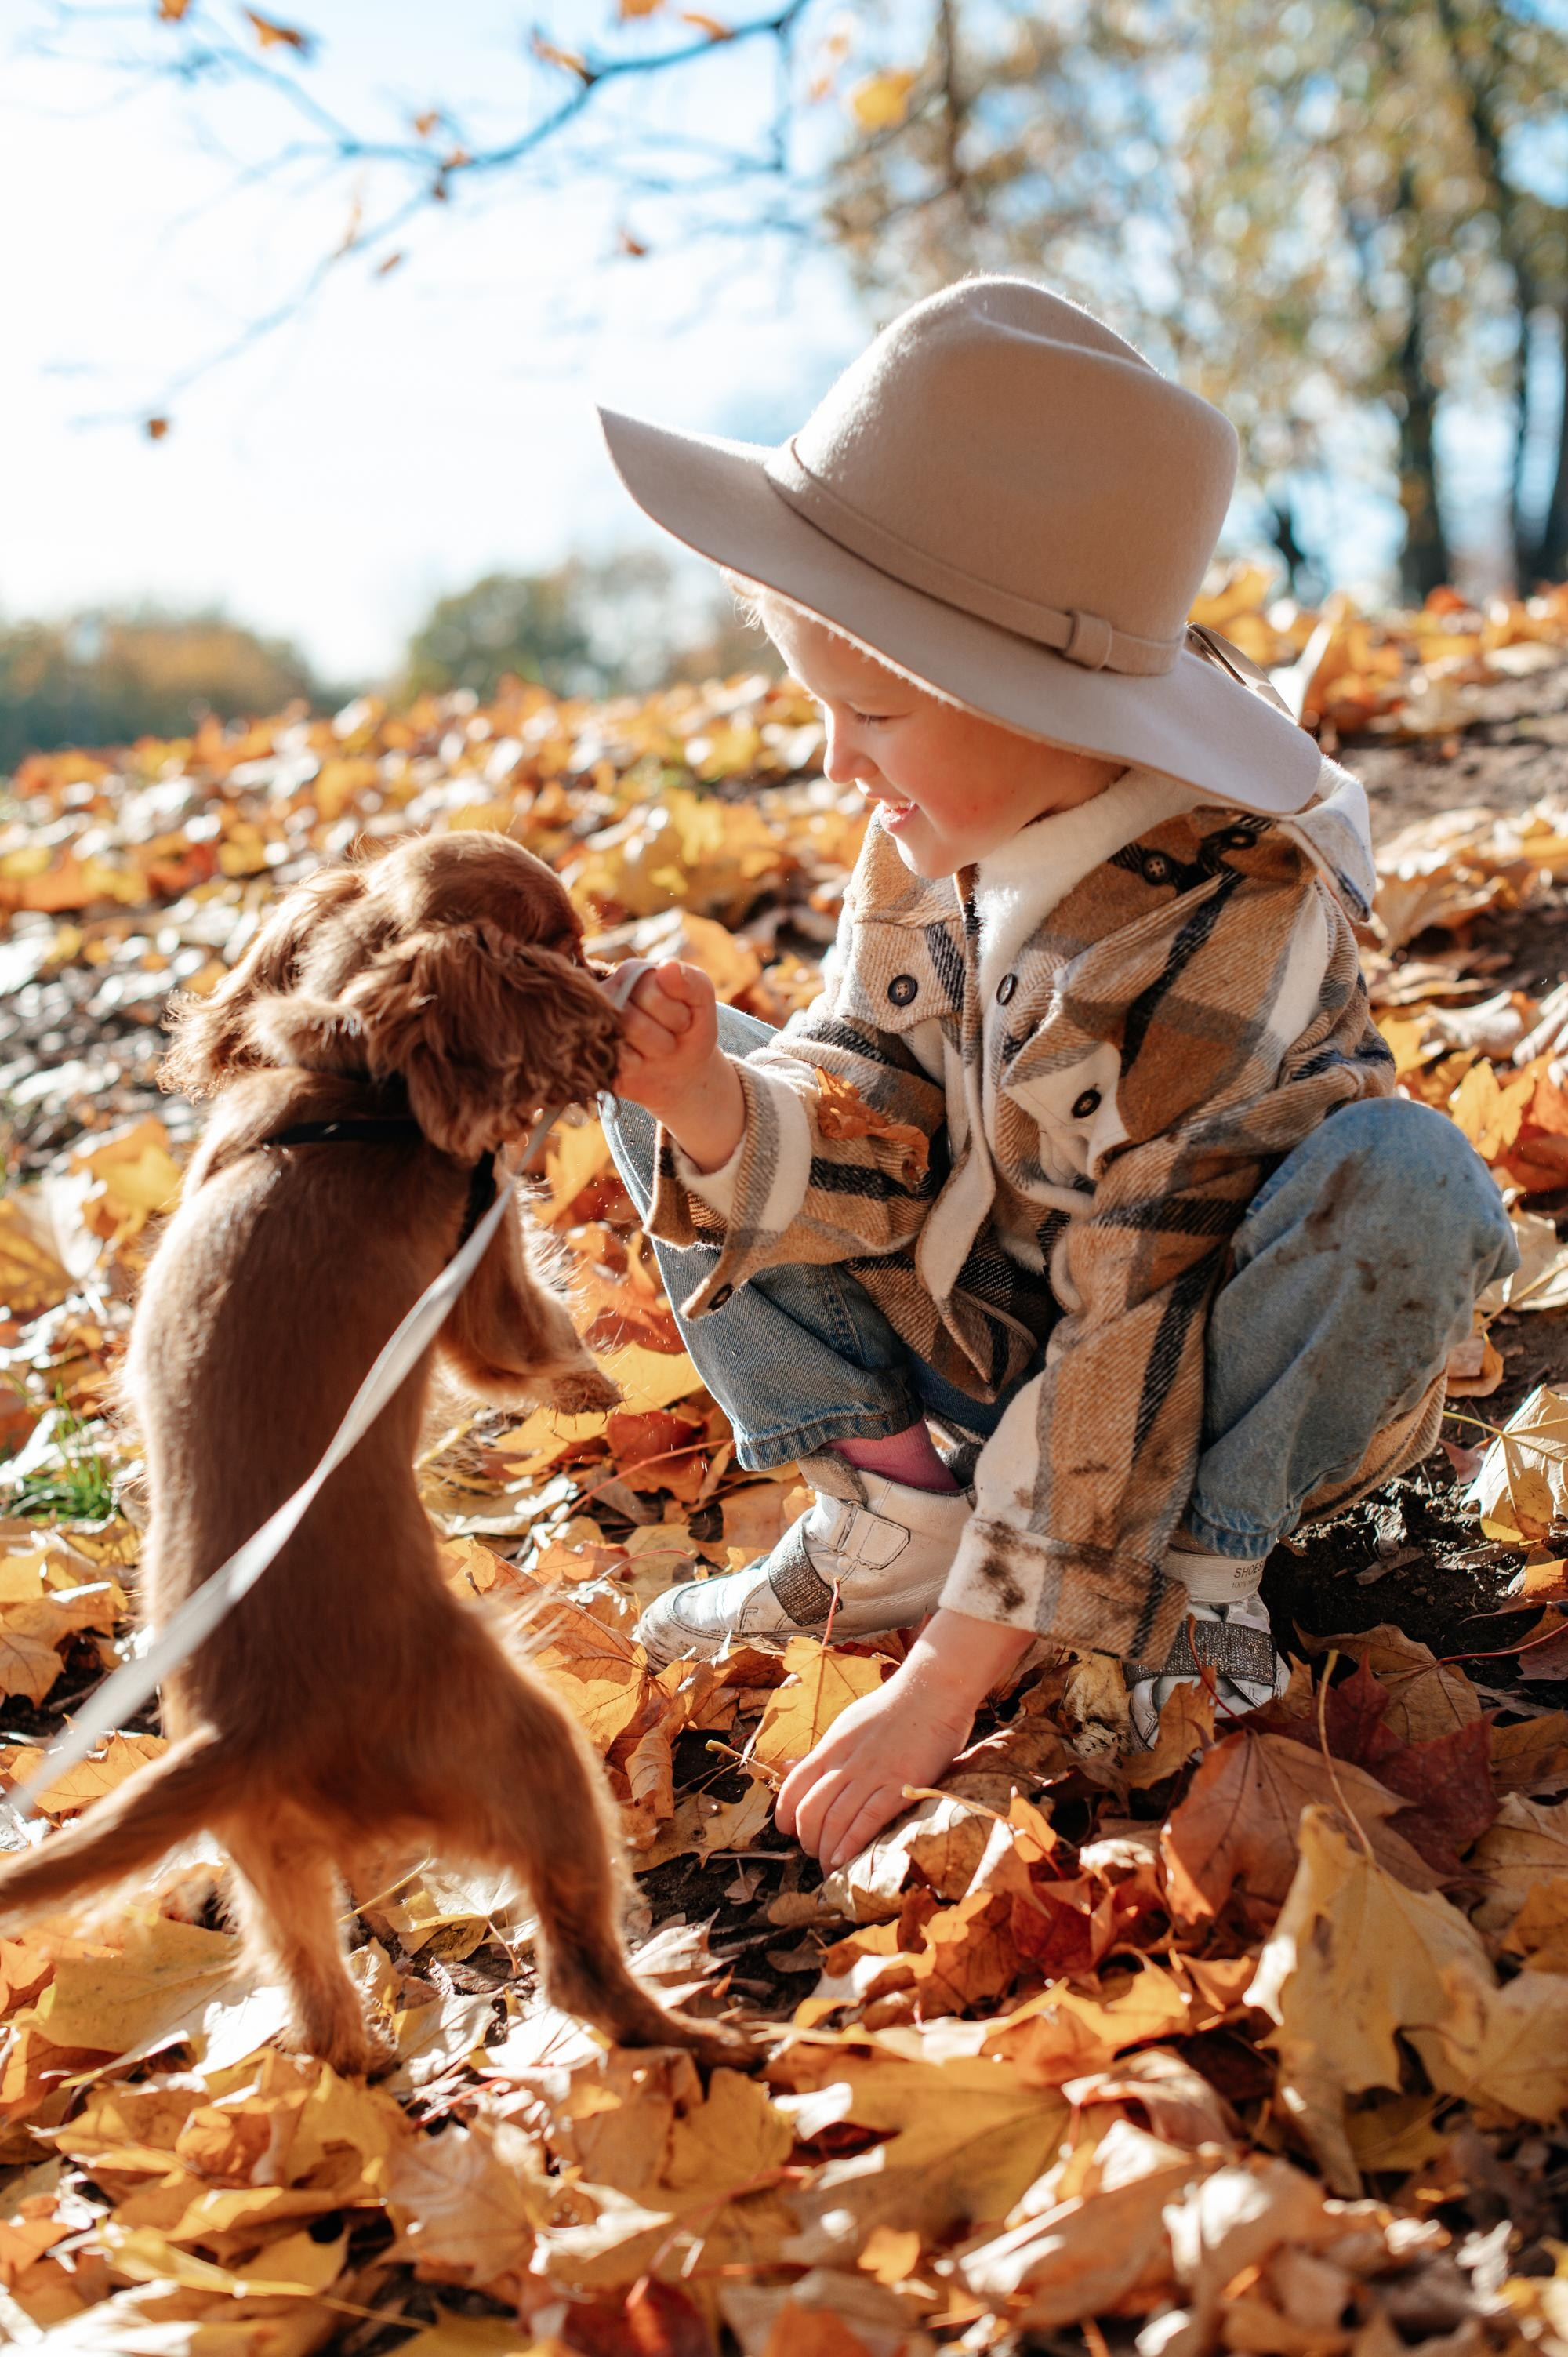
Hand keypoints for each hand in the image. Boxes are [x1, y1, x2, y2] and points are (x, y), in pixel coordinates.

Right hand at [615, 960, 743, 1171]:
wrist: (682, 1075)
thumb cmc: (691, 1029)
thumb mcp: (703, 1002)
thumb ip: (692, 982)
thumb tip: (668, 968)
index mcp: (630, 974)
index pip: (651, 983)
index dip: (678, 1007)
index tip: (685, 1018)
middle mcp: (605, 999)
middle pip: (635, 1011)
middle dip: (669, 1029)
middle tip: (673, 1039)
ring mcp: (596, 1032)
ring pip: (626, 1035)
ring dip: (656, 1049)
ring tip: (662, 1052)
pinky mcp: (595, 1062)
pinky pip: (617, 1062)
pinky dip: (639, 1068)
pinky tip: (645, 1067)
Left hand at [775, 1611, 1035, 1869]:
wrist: (934, 1690)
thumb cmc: (893, 1707)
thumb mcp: (848, 1723)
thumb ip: (822, 1751)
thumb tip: (787, 1768)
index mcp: (833, 1745)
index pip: (795, 1784)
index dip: (785, 1813)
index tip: (787, 1830)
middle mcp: (848, 1761)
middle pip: (811, 1808)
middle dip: (806, 1837)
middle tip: (812, 1851)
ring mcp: (874, 1773)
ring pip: (836, 1818)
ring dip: (826, 1849)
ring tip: (827, 1865)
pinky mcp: (901, 1784)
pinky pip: (868, 1820)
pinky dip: (850, 1844)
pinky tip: (842, 1860)